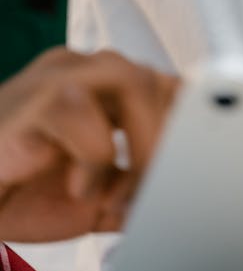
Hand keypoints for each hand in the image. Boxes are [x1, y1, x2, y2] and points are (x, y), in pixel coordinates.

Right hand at [0, 46, 178, 241]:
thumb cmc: (18, 186)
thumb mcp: (90, 195)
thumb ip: (131, 190)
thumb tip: (176, 200)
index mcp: (100, 84)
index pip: (161, 82)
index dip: (183, 119)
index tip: (195, 157)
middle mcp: (82, 70)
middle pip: (152, 78)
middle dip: (167, 135)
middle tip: (158, 184)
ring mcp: (57, 78)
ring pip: (128, 77)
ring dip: (142, 138)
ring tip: (128, 186)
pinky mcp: (32, 102)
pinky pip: (79, 110)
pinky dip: (93, 155)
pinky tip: (78, 186)